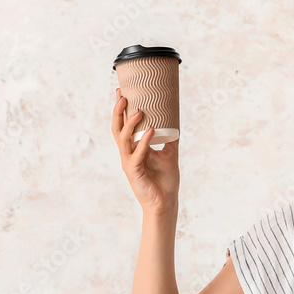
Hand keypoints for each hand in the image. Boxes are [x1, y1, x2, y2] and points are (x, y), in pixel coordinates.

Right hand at [112, 87, 179, 215]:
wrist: (166, 201)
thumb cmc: (165, 180)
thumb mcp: (169, 153)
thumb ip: (170, 138)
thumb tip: (175, 121)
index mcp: (133, 148)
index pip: (123, 126)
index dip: (120, 110)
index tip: (122, 92)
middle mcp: (127, 154)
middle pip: (117, 129)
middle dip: (119, 112)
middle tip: (123, 96)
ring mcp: (129, 162)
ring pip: (124, 139)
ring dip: (130, 124)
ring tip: (139, 110)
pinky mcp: (134, 172)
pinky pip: (138, 154)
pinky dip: (144, 140)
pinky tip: (152, 129)